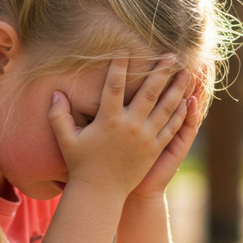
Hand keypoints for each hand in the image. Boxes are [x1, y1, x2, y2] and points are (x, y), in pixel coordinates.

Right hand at [48, 58, 189, 200]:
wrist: (100, 193)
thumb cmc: (81, 165)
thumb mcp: (66, 139)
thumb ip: (58, 115)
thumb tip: (56, 93)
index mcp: (108, 121)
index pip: (114, 86)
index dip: (119, 66)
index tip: (125, 50)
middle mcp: (130, 127)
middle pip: (149, 92)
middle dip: (161, 71)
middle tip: (172, 54)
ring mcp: (146, 138)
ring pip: (166, 107)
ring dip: (177, 88)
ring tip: (187, 72)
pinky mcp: (155, 149)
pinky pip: (171, 127)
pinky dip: (180, 113)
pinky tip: (187, 101)